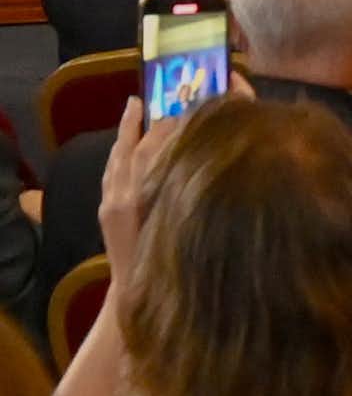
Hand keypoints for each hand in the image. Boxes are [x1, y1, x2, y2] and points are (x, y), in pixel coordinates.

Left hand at [95, 91, 245, 276]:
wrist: (135, 293)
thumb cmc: (169, 266)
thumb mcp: (183, 227)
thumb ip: (188, 193)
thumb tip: (202, 158)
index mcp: (139, 198)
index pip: (153, 150)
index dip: (168, 128)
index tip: (185, 110)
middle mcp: (122, 196)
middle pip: (134, 149)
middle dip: (146, 124)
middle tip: (161, 102)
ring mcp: (111, 202)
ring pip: (118, 157)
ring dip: (127, 131)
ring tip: (136, 107)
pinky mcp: (106, 208)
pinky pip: (111, 171)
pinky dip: (119, 153)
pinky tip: (127, 144)